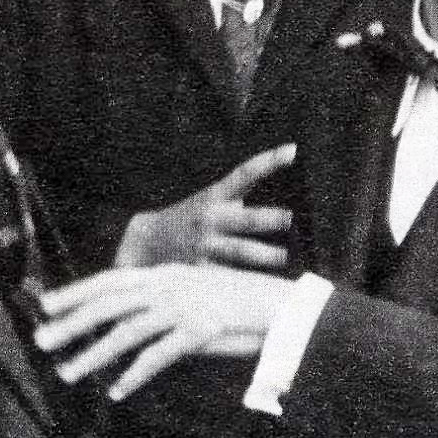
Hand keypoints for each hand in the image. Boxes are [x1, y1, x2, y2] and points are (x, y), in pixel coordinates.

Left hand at [35, 264, 288, 399]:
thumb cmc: (241, 302)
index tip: (45, 305)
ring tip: (68, 374)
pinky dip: (136, 375)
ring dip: (94, 354)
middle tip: (41, 341)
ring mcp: (185, 307)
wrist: (283, 307)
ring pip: (127, 331)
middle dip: (72, 323)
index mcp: (168, 274)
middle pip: (111, 303)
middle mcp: (172, 286)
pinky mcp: (201, 330)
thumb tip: (133, 325)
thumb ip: (165, 304)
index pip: (113, 279)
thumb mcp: (198, 292)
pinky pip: (159, 356)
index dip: (77, 291)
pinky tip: (118, 391)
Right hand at [115, 143, 296, 269]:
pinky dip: (245, 281)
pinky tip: (261, 287)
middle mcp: (211, 219)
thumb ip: (240, 200)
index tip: (292, 150)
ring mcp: (205, 246)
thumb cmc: (192, 221)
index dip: (268, 162)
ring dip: (264, 255)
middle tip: (289, 218)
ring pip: (239, 251)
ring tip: (283, 257)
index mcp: (215, 197)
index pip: (244, 175)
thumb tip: (287, 212)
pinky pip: (227, 276)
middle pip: (245, 219)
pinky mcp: (200, 271)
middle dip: (268, 218)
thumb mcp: (210, 201)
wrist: (146, 242)